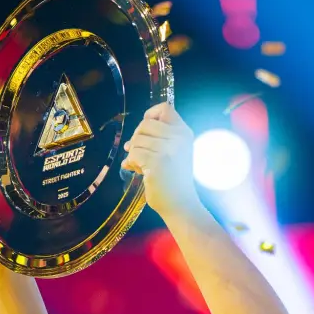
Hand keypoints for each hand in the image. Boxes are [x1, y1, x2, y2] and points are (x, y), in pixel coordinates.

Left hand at [121, 104, 201, 218]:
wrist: (181, 205)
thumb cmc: (174, 181)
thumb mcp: (172, 154)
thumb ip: (155, 142)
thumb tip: (129, 143)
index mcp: (184, 133)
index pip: (165, 108)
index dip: (150, 115)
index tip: (145, 131)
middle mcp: (179, 138)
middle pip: (145, 124)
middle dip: (137, 137)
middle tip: (136, 151)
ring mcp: (169, 150)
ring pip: (137, 140)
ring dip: (133, 153)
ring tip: (139, 165)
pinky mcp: (157, 162)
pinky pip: (134, 154)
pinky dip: (132, 162)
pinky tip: (137, 170)